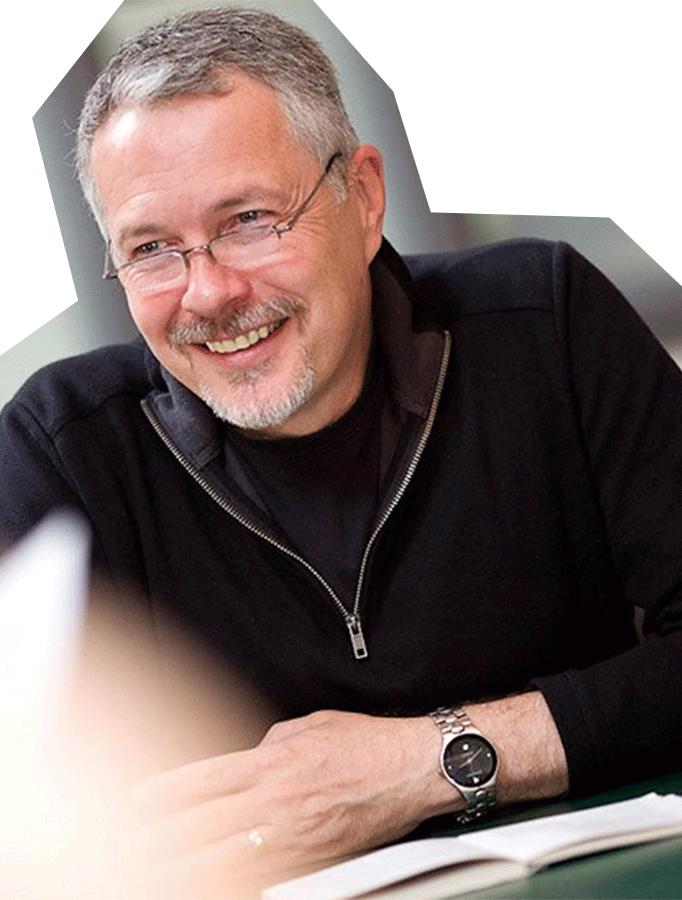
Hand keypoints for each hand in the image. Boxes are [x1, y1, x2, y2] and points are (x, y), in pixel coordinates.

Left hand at [133, 709, 454, 897]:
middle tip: (133, 844)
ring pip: (226, 855)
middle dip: (163, 835)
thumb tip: (247, 755)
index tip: (140, 799)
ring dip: (188, 864)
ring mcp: (293, 834)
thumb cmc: (365, 743)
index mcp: (272, 761)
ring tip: (160, 870)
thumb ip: (270, 741)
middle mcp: (276, 799)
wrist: (411, 768)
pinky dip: (235, 880)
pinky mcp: (314, 859)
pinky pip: (264, 875)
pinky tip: (215, 882)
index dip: (166, 790)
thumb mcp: (310, 725)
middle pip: (204, 822)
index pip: (205, 778)